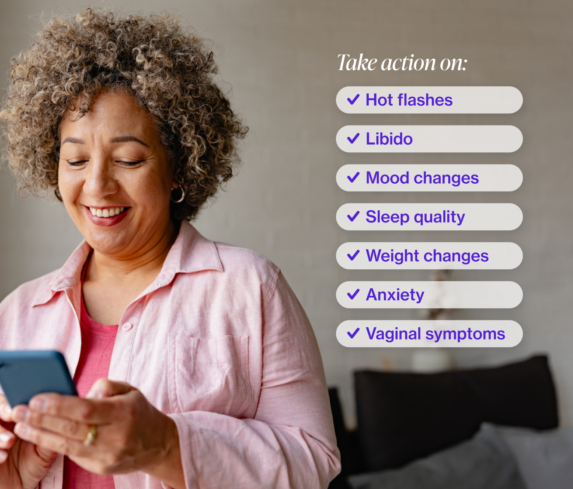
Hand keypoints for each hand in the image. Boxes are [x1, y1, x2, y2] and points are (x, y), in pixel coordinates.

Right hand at [0, 394, 56, 488]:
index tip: (27, 399)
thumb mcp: (46, 445)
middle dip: (4, 408)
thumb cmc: (32, 462)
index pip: (13, 399)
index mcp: (15, 416)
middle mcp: (1, 424)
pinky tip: (3, 456)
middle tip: (13, 414)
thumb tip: (68, 409)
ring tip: (9, 441)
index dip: (17, 396)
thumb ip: (52, 429)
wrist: (19, 487)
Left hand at [11, 379, 184, 487]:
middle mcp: (116, 436)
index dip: (59, 406)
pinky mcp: (102, 467)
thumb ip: (106, 386)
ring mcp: (108, 455)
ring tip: (21, 425)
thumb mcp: (130, 390)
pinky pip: (74, 455)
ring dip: (40, 435)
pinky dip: (54, 444)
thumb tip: (82, 393)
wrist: (159, 444)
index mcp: (124, 413)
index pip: (86, 410)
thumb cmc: (139, 412)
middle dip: (42, 419)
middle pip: (72, 428)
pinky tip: (39, 436)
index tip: (38, 399)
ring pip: (68, 445)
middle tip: (19, 410)